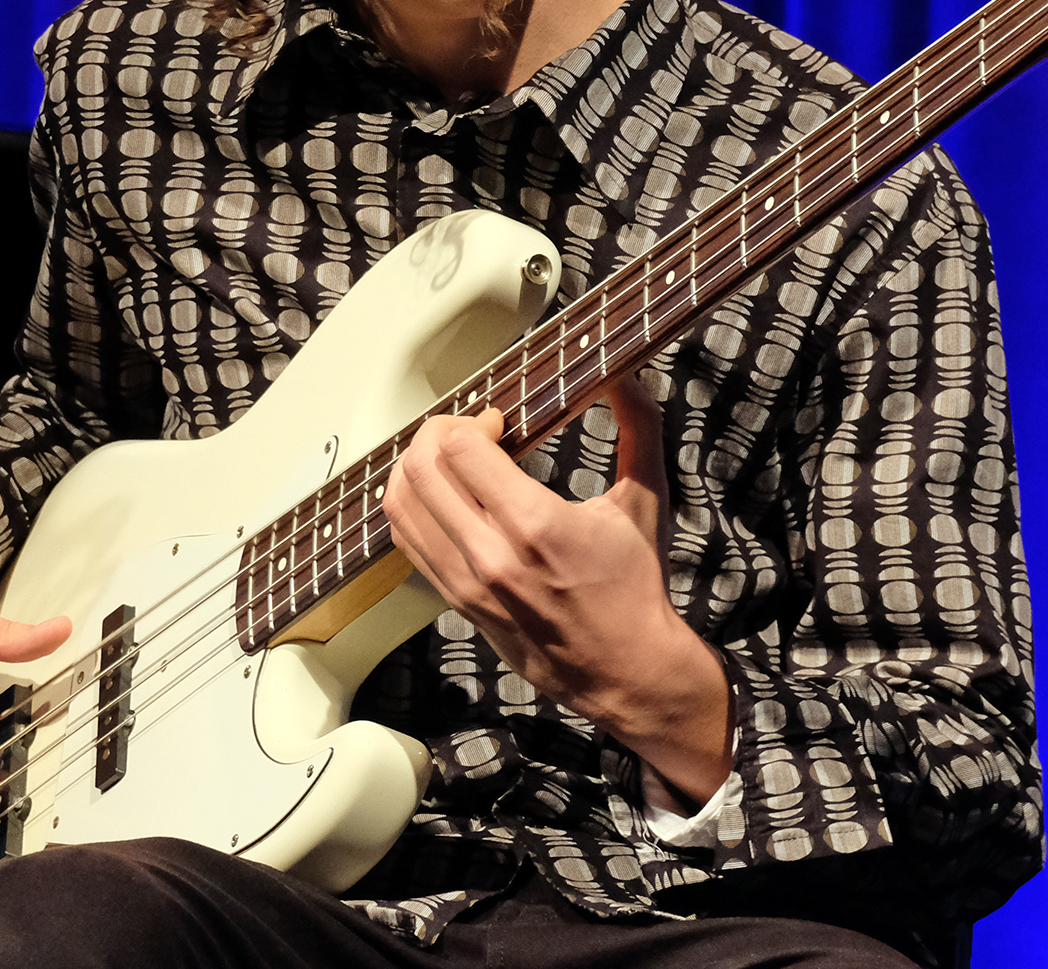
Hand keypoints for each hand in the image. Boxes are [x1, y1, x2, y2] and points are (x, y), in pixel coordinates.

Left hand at [381, 377, 731, 802]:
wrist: (627, 672)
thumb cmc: (636, 589)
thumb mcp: (646, 500)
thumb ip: (640, 427)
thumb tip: (627, 376)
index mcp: (536, 526)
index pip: (459, 449)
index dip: (471, 420)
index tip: (500, 421)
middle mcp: (491, 557)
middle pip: (419, 470)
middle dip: (438, 434)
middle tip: (472, 434)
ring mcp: (467, 584)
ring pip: (401, 506)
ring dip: (418, 467)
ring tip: (453, 461)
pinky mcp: (457, 603)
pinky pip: (408, 542)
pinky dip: (415, 506)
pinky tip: (448, 498)